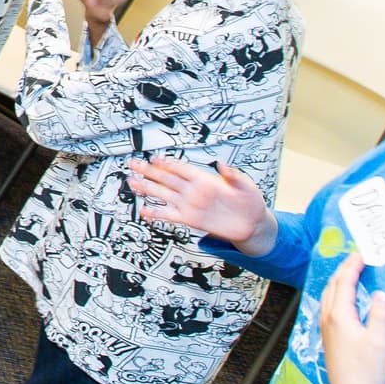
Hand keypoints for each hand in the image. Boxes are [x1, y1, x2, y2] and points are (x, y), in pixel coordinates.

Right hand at [133, 157, 273, 247]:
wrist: (252, 225)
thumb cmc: (250, 203)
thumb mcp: (247, 186)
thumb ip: (234, 176)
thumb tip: (222, 165)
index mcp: (205, 180)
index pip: (182, 169)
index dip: (168, 163)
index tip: (155, 158)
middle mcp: (194, 191)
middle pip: (166, 178)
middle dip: (149, 171)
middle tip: (134, 164)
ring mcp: (190, 204)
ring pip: (164, 194)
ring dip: (148, 188)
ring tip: (132, 182)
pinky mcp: (190, 219)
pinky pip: (169, 215)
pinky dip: (156, 214)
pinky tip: (144, 211)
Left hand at [321, 253, 384, 383]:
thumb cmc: (367, 372)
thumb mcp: (380, 342)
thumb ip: (381, 315)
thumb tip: (381, 293)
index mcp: (339, 317)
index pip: (344, 283)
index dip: (352, 266)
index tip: (362, 255)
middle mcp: (328, 320)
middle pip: (333, 286)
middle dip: (344, 269)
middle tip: (357, 259)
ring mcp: (326, 329)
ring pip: (328, 296)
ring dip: (338, 281)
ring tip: (349, 273)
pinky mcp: (329, 338)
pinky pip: (328, 307)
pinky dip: (336, 295)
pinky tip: (342, 299)